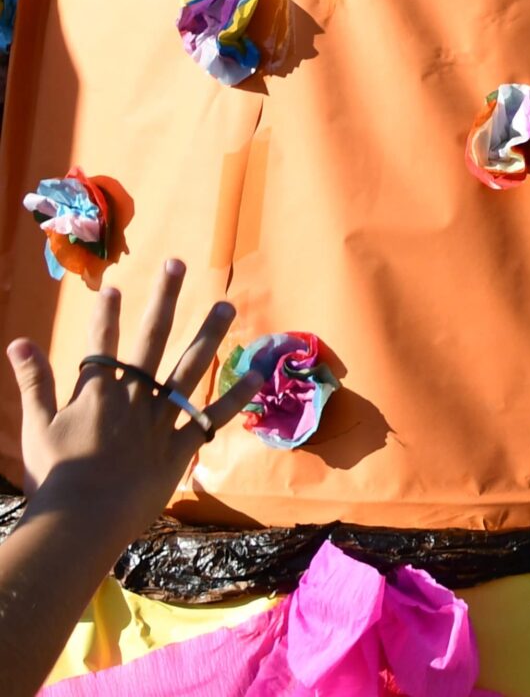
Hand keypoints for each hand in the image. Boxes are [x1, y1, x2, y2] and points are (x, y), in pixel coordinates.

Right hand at [11, 259, 263, 526]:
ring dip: (209, 334)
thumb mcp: (35, 427)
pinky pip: (210, 417)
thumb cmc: (54, 476)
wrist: (81, 519)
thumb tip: (18, 341)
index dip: (106, 315)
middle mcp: (133, 396)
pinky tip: (254, 376)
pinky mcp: (179, 446)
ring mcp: (160, 419)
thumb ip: (33, 383)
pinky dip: (233, 397)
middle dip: (164, 298)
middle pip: (152, 338)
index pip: (101, 343)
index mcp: (97, 392)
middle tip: (178, 263)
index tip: (113, 286)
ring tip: (226, 305)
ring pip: (190, 367)